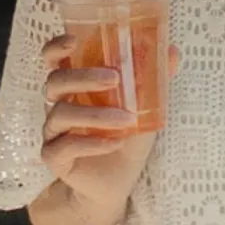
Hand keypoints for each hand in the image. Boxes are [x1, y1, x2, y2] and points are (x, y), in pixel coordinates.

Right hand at [40, 34, 178, 213]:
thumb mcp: (145, 109)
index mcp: (74, 88)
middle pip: (55, 81)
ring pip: (60, 114)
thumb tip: (172, 51)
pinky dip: (91, 144)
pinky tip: (115, 142)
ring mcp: (53, 132)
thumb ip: (154, 81)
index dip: (56, 48)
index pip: (53, 60)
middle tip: (115, 78)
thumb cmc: (126, 139)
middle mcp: (57, 105)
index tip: (73, 40)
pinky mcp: (54, 157)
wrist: (116, 183)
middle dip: (83, 77)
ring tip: (127, 120)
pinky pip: (64, 146)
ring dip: (95, 115)